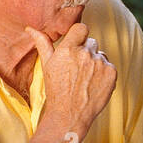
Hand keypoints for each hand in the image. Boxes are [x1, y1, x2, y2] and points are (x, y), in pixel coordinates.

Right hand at [26, 22, 116, 138]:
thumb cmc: (56, 90)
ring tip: (85, 78)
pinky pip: (109, 65)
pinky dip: (104, 73)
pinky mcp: (111, 73)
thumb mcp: (46, 65)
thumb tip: (30, 28)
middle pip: (91, 41)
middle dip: (85, 51)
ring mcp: (100, 63)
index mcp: (68, 49)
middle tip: (77, 68)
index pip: (81, 28)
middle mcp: (85, 54)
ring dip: (95, 62)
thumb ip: (43, 43)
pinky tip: (93, 83)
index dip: (79, 35)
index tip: (76, 44)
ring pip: (100, 54)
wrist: (70, 114)